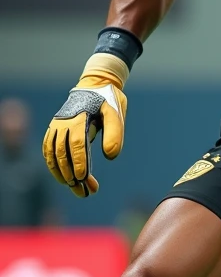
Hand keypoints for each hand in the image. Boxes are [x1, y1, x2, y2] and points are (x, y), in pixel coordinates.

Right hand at [42, 56, 127, 197]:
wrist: (95, 84)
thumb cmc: (108, 100)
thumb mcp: (116, 113)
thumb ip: (114, 134)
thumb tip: (110, 156)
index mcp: (79, 117)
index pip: (77, 143)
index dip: (79, 162)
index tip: (83, 178)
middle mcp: (64, 121)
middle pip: (63, 153)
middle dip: (72, 174)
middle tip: (85, 192)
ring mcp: (57, 124)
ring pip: (52, 153)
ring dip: (61, 173)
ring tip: (74, 188)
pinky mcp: (55, 127)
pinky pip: (48, 148)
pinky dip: (52, 164)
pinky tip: (63, 177)